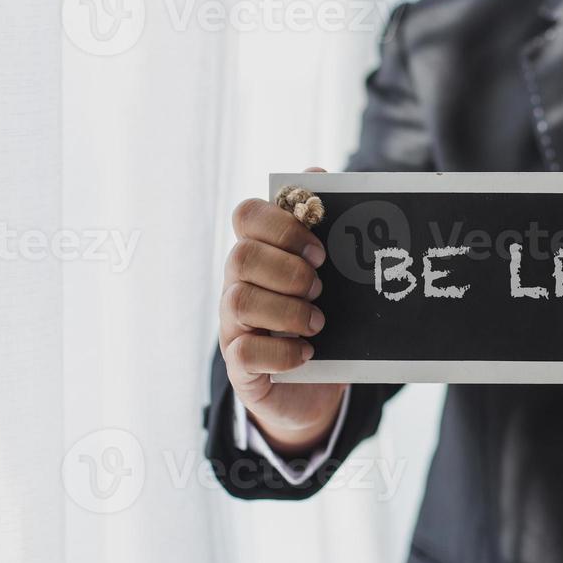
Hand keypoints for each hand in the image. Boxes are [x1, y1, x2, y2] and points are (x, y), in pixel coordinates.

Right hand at [218, 167, 345, 456]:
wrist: (312, 390)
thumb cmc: (320, 320)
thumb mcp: (329, 277)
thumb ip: (324, 229)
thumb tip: (316, 172)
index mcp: (260, 254)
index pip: (246, 215)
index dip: (281, 224)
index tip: (320, 249)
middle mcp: (238, 285)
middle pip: (240, 256)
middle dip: (288, 270)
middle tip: (321, 288)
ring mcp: (233, 326)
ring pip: (240, 300)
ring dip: (288, 311)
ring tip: (318, 324)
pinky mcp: (240, 366)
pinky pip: (246, 352)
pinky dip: (283, 352)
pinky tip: (308, 353)